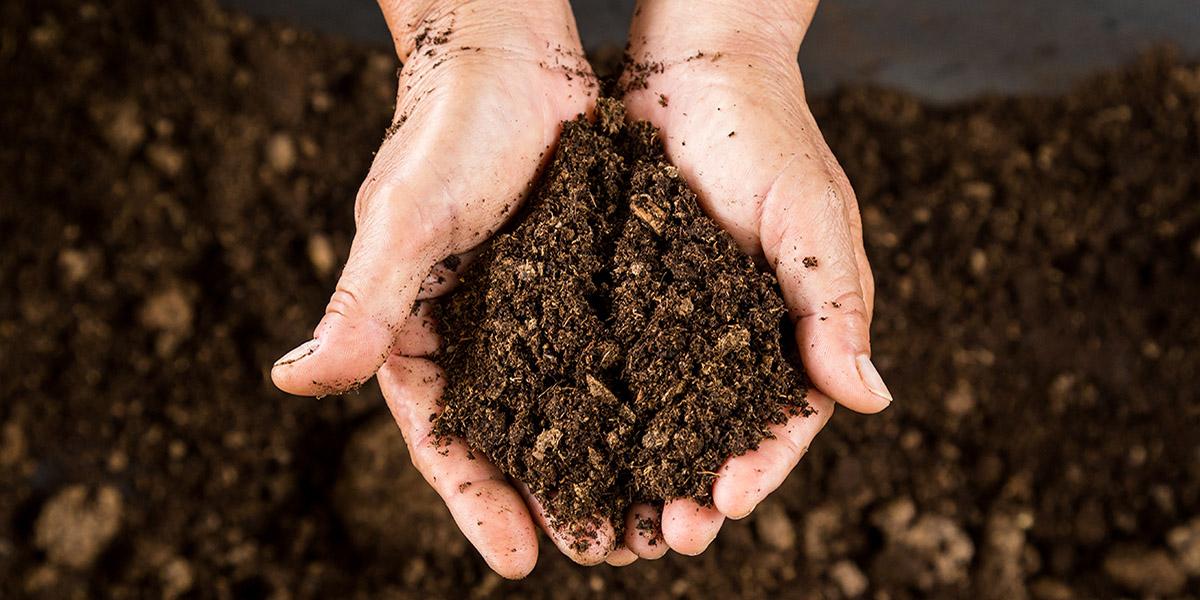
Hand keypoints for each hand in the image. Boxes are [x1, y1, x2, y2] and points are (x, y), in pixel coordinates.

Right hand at [270, 0, 608, 576]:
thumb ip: (361, 306)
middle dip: (549, 498)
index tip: (518, 561)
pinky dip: (634, 397)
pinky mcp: (581, 281)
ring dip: (600, 461)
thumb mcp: (406, 221)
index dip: (476, 501)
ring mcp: (532, 311)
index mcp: (416, 331)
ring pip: (566, 405)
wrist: (510, 51)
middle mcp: (475, 332)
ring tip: (644, 517)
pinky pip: (608, 352)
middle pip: (510, 437)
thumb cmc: (445, 128)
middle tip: (600, 553)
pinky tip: (673, 432)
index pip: (442, 436)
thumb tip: (292, 383)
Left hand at [617, 0, 892, 556]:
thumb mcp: (811, 217)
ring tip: (617, 517)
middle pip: (717, 433)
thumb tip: (871, 399)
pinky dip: (596, 412)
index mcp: (791, 327)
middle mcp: (732, 336)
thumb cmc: (766, 135)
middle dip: (695, 488)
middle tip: (665, 534)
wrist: (692, 69)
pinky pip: (609, 365)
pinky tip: (570, 447)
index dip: (760, 465)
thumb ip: (834, 304)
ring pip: (659, 415)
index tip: (726, 504)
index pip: (785, 417)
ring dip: (642, 469)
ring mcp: (674, 321)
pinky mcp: (622, 298)